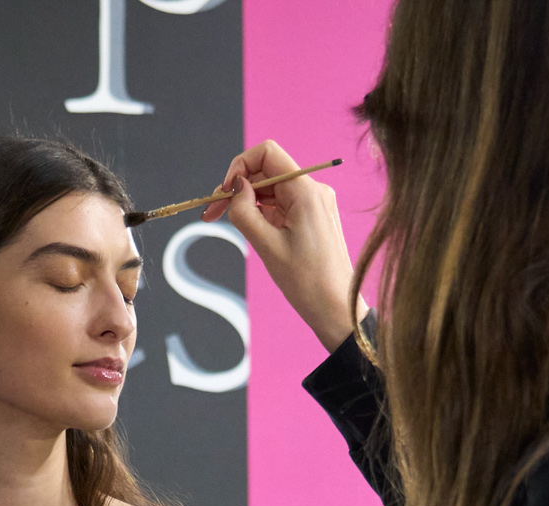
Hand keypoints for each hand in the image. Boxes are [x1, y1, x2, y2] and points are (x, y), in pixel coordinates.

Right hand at [205, 139, 363, 351]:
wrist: (336, 308)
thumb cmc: (307, 282)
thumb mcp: (267, 245)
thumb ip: (245, 211)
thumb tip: (235, 186)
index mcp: (306, 191)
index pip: (267, 154)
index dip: (240, 166)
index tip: (224, 193)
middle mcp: (313, 191)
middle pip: (266, 172)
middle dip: (238, 187)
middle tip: (212, 213)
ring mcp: (314, 204)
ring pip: (271, 190)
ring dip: (247, 202)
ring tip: (225, 222)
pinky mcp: (312, 218)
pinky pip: (281, 205)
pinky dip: (261, 213)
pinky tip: (249, 230)